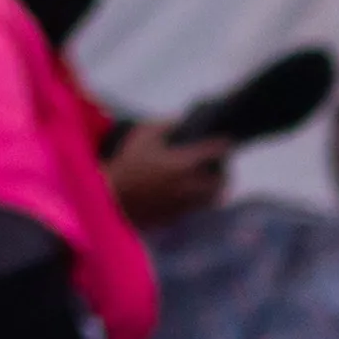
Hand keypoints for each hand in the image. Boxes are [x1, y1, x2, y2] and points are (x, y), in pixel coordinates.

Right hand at [109, 128, 233, 227]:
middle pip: (221, 181)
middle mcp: (189, 185)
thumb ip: (164, 125)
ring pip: (211, 198)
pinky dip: (198, 201)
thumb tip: (179, 120)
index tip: (226, 140)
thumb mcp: (142, 137)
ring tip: (211, 181)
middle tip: (222, 165)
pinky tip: (190, 193)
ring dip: (215, 188)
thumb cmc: (126, 165)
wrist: (112, 200)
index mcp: (183, 164)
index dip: (223, 143)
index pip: (214, 151)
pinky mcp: (175, 217)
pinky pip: (196, 209)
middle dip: (225, 172)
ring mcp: (184, 203)